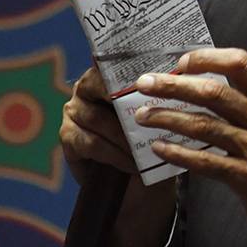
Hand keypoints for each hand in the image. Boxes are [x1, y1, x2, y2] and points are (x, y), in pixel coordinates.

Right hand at [59, 67, 174, 246]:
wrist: (136, 183)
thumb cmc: (151, 141)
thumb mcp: (161, 118)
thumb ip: (162, 98)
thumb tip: (178, 80)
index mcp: (107, 74)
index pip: (112, 63)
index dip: (125, 68)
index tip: (146, 75)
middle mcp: (85, 88)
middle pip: (99, 86)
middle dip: (126, 102)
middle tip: (150, 114)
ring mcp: (74, 111)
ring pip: (99, 119)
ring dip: (125, 137)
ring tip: (149, 149)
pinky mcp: (68, 137)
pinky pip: (93, 143)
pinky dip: (116, 155)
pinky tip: (133, 164)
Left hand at [134, 48, 246, 246]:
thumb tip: (209, 86)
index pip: (241, 63)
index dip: (207, 58)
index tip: (180, 62)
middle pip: (213, 92)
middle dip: (173, 85)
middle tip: (144, 84)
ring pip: (203, 125)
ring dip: (167, 118)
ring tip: (142, 116)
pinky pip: (204, 162)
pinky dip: (177, 153)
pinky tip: (159, 148)